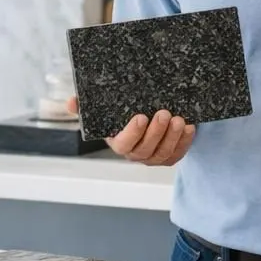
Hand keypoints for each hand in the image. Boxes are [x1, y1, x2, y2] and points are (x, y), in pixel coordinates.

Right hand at [68, 96, 194, 165]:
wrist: (145, 117)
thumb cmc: (122, 115)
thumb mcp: (103, 109)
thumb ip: (85, 106)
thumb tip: (71, 102)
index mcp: (119, 143)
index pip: (124, 144)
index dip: (132, 133)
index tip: (140, 117)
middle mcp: (136, 154)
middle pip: (146, 150)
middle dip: (157, 132)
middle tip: (164, 113)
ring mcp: (154, 157)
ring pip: (164, 153)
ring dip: (173, 137)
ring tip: (179, 119)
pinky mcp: (170, 156)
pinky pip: (179, 153)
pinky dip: (185, 141)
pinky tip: (189, 127)